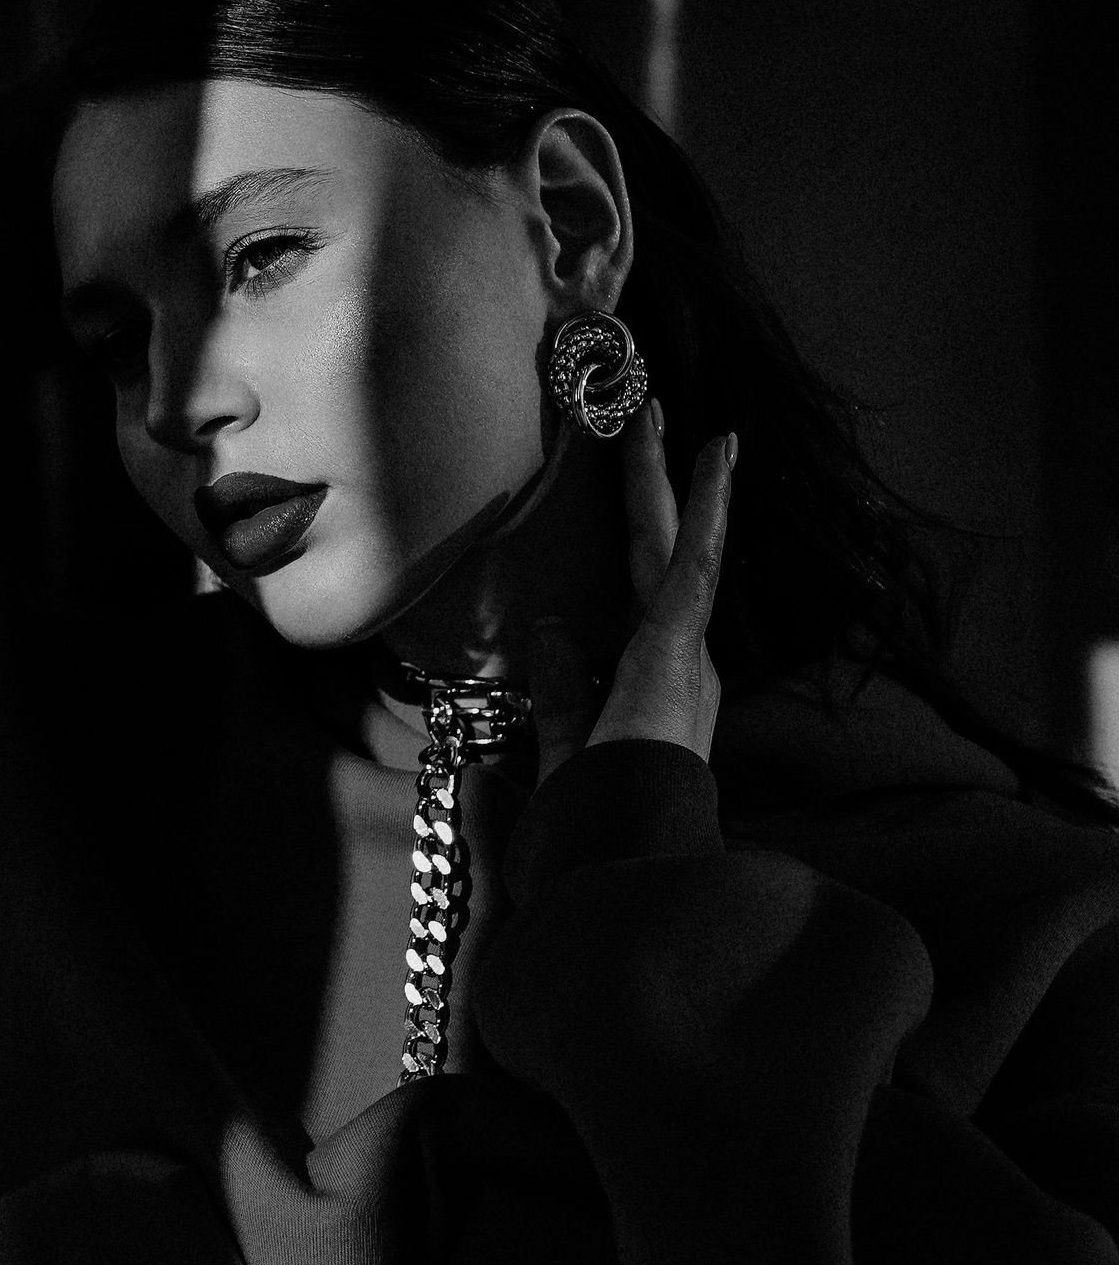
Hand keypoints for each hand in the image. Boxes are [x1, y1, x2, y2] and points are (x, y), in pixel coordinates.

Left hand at [530, 405, 735, 783]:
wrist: (622, 855)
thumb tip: (550, 625)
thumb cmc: (598, 819)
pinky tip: (714, 457)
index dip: (642, 532)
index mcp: (659, 680)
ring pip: (674, 540)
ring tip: (661, 409)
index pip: (646, 588)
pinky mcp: (679, 646)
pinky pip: (692, 563)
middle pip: (662, 549)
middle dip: (656, 481)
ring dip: (670, 473)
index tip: (637, 488)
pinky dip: (704, 508)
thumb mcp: (569, 742)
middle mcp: (683, 658)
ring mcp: (685, 649)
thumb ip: (563, 689)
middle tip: (646, 412)